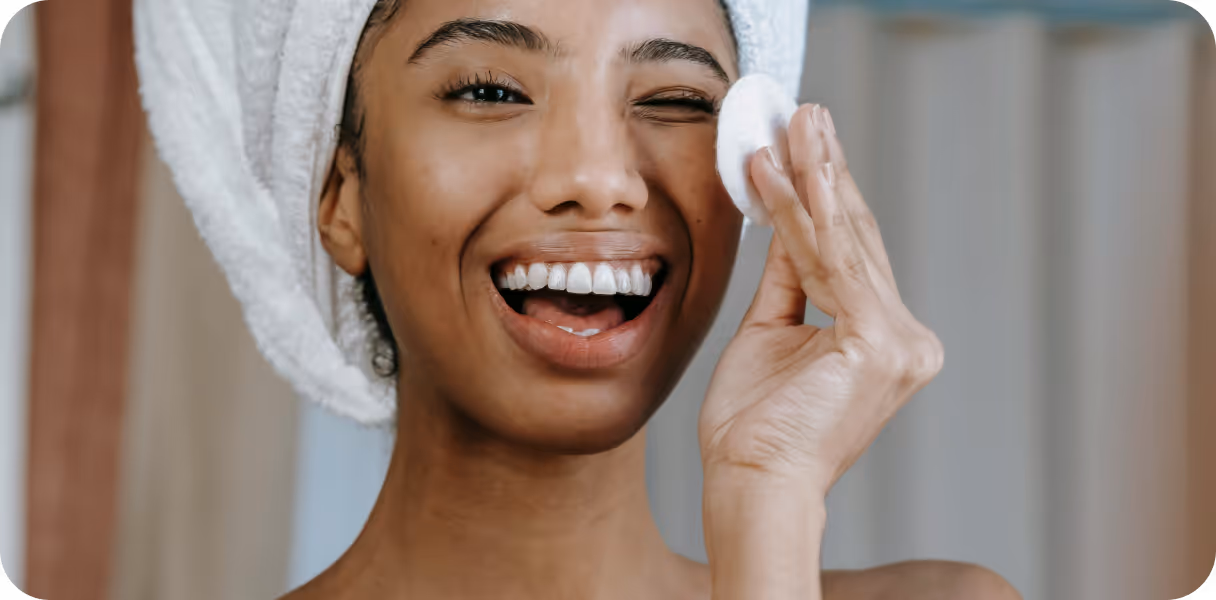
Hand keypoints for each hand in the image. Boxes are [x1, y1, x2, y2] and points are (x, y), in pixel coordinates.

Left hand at [700, 104, 943, 491]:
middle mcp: (907, 340)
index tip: (803, 144)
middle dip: (826, 170)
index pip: (853, 254)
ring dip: (814, 174)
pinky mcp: (880, 343)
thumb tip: (788, 217)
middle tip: (807, 113)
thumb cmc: (755, 424)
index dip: (826, 196)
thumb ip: (790, 276)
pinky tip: (779, 168)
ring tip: (795, 122)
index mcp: (885, 341)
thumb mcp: (771, 331)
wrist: (751, 482)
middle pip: (858, 238)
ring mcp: (901, 343)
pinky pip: (832, 262)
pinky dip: (800, 211)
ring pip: (845, 241)